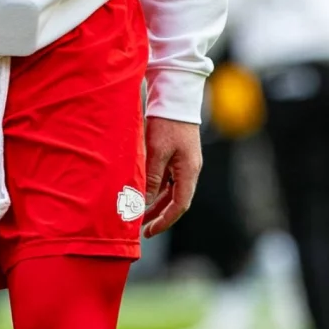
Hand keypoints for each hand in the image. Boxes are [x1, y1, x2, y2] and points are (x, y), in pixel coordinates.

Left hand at [141, 116, 201, 237]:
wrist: (175, 96)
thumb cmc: (167, 123)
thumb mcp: (156, 152)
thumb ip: (151, 178)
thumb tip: (145, 202)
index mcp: (189, 171)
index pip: (180, 205)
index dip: (165, 221)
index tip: (149, 231)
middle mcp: (190, 170)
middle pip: (176, 200)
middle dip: (159, 215)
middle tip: (142, 228)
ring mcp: (184, 162)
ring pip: (171, 190)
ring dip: (157, 202)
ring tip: (139, 213)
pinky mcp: (177, 155)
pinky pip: (168, 178)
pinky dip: (156, 188)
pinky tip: (143, 192)